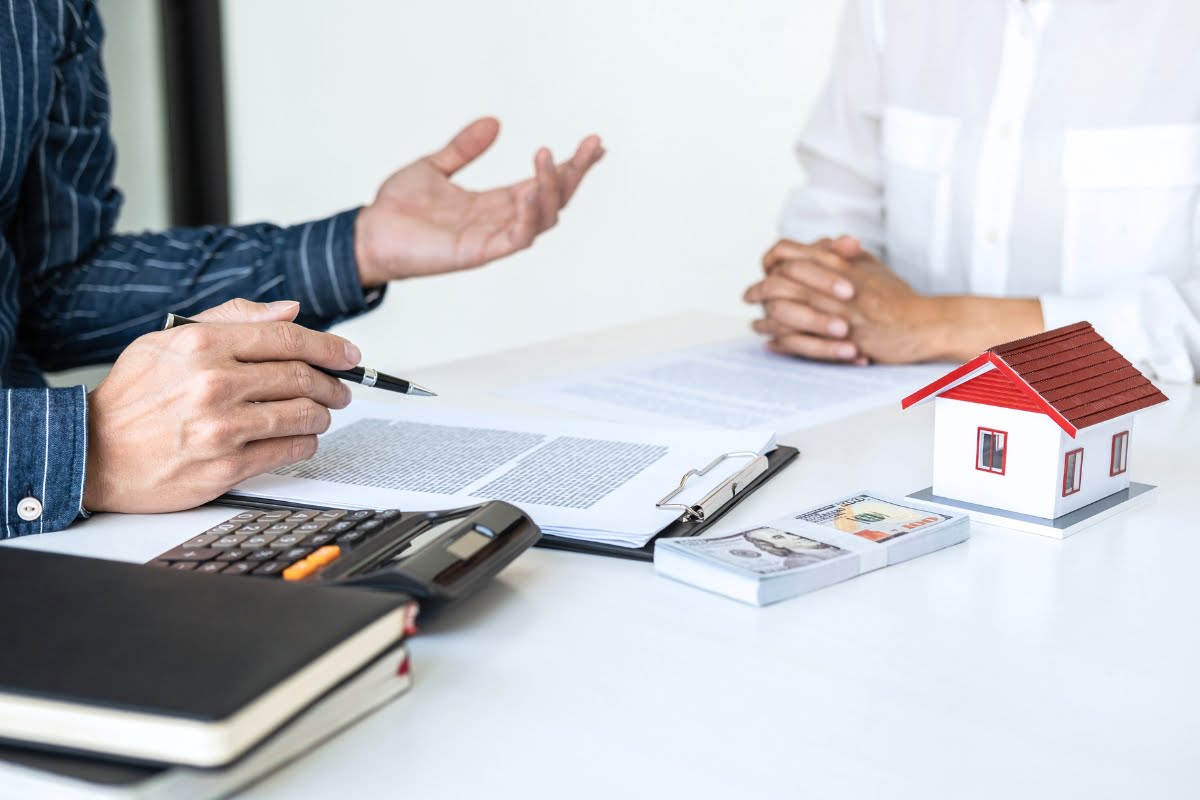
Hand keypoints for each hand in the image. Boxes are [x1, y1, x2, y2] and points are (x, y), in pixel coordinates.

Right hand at [84, 298, 358, 513]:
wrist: (92, 453)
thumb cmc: (132, 396)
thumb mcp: (168, 341)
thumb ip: (232, 319)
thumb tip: (289, 309)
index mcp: (202, 345)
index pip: (286, 338)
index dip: (328, 346)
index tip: (348, 354)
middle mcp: (214, 384)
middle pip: (301, 377)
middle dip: (332, 384)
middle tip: (340, 389)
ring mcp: (221, 428)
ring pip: (303, 416)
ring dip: (321, 415)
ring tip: (320, 415)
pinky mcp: (226, 466)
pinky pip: (288, 451)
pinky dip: (304, 444)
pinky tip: (301, 440)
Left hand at [354, 117, 604, 286]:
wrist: (369, 233)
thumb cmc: (398, 208)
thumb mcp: (434, 166)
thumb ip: (464, 148)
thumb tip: (495, 122)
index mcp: (494, 202)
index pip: (543, 183)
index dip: (570, 166)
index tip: (594, 144)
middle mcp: (500, 220)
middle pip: (554, 200)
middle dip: (576, 174)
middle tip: (593, 146)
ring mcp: (493, 238)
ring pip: (543, 219)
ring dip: (553, 190)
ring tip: (551, 159)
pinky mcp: (479, 253)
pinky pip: (517, 238)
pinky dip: (530, 217)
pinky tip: (530, 190)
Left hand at [744, 236, 1043, 362]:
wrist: (924, 325)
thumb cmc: (898, 298)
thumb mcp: (872, 266)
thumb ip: (846, 254)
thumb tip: (827, 241)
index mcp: (840, 263)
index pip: (790, 251)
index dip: (771, 259)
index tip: (764, 268)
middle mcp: (835, 284)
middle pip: (781, 279)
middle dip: (759, 289)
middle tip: (748, 296)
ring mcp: (837, 311)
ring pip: (786, 309)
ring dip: (766, 316)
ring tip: (755, 323)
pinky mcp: (842, 338)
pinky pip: (801, 340)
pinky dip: (781, 341)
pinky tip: (771, 343)